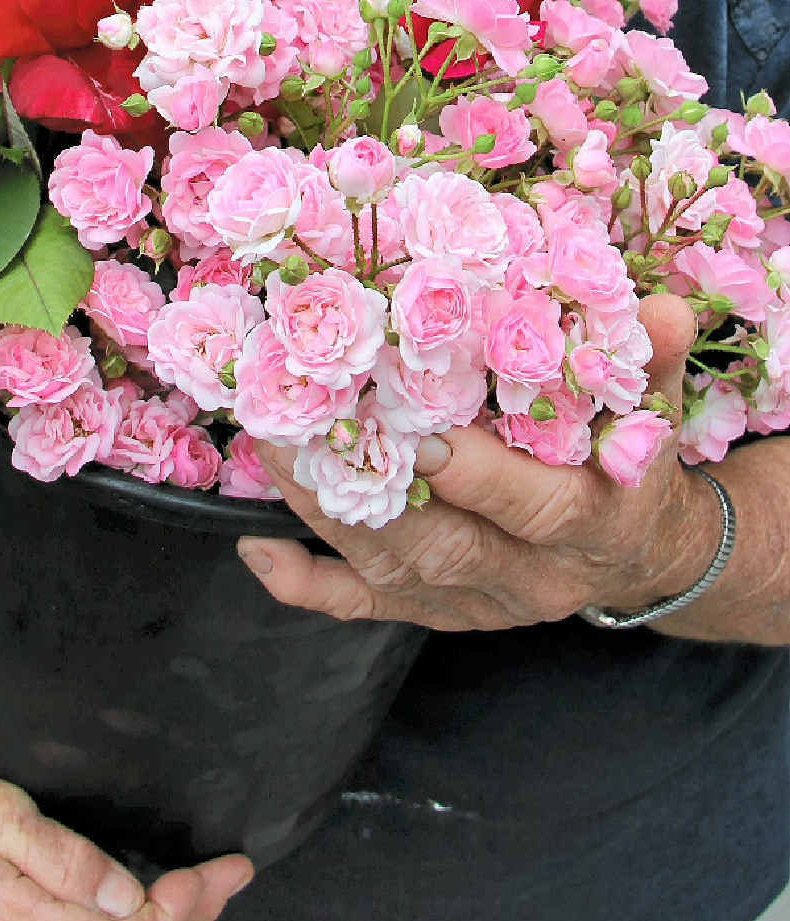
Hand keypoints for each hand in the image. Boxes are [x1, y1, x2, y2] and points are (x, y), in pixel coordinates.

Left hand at [237, 293, 712, 632]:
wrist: (640, 554)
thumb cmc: (635, 463)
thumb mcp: (653, 413)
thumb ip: (651, 360)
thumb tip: (662, 308)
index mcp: (595, 527)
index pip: (537, 510)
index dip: (480, 478)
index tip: (422, 431)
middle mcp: (535, 578)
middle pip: (447, 547)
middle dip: (373, 487)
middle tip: (308, 424)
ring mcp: (480, 602)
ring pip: (395, 571)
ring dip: (326, 512)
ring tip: (274, 447)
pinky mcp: (439, 612)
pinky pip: (366, 608)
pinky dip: (307, 584)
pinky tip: (257, 548)